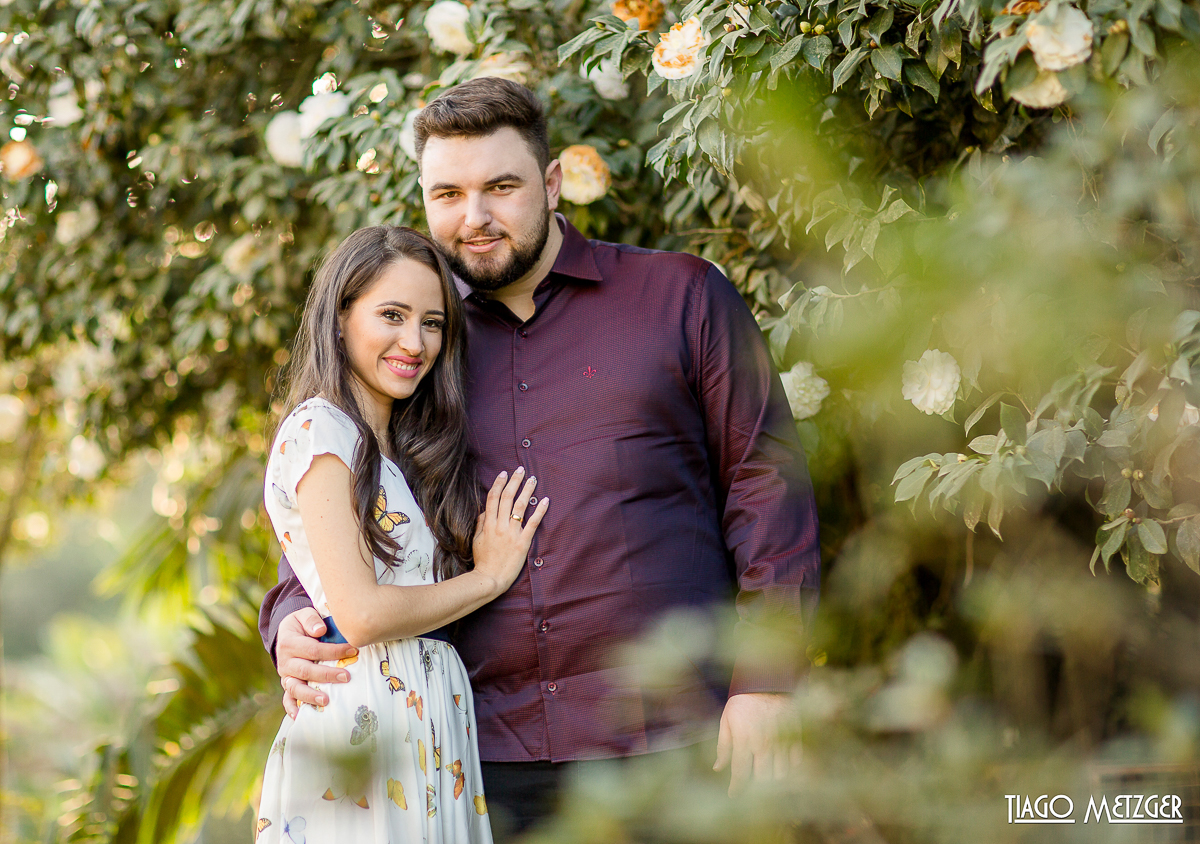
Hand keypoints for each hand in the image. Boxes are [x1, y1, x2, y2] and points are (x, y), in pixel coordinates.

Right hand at [276, 607, 356, 718]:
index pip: (314, 649)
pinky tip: (301, 717)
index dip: (334, 651)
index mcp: (290, 643)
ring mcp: (286, 676)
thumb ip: (311, 619)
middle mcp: (286, 662)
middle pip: (306, 671)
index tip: (353, 650)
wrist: (286, 633)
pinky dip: (292, 708)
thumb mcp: (303, 614)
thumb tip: (320, 630)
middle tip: (346, 677)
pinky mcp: (288, 684)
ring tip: (326, 700)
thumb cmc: (302, 624)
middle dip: (327, 675)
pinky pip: (287, 699)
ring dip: (310, 696)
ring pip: (295, 688)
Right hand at [472, 466, 548, 593]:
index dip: (499, 484)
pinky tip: (545, 500)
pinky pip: (533, 523)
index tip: (504, 473)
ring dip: (527, 490)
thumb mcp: (475, 540)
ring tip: (532, 479)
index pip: (493, 498)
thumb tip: (485, 510)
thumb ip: (480, 524)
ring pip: (520, 506)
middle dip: (514, 481)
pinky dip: (539, 510)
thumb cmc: (483, 561)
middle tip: (520, 470)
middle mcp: (499, 526)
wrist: (490, 579)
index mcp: (487, 524)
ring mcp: (512, 533)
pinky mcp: (523, 542)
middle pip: (507, 498)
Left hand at [713, 692, 800, 795]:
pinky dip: (789, 767)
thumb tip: (718, 768)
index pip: (740, 774)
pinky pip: (796, 762)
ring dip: (774, 778)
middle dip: (756, 786)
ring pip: (781, 774)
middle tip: (752, 783)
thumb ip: (723, 746)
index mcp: (744, 740)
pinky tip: (781, 763)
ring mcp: (782, 741)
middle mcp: (764, 744)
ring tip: (767, 774)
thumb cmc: (743, 701)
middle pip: (763, 779)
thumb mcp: (726, 720)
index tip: (734, 794)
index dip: (736, 789)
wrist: (768, 680)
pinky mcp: (796, 736)